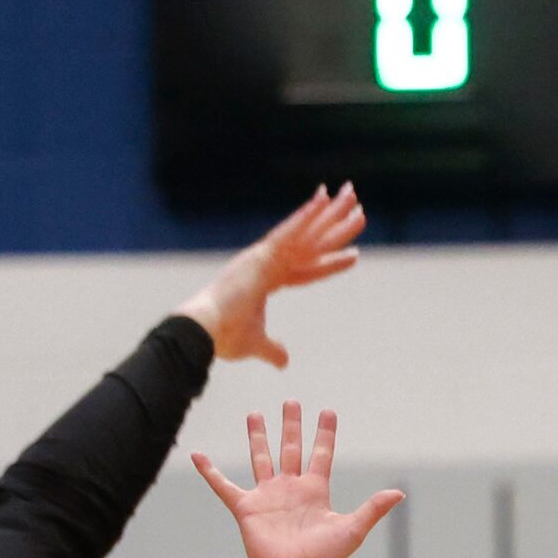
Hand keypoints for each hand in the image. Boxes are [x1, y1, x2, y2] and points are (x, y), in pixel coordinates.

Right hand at [177, 184, 366, 367]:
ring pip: (305, 233)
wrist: (201, 331)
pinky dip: (305, 217)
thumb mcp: (255, 343)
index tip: (354, 253)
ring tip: (352, 195)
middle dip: (334, 223)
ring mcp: (264, 257)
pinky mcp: (260, 257)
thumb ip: (271, 349)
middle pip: (311, 242)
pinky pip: (288, 233)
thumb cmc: (222, 336)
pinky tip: (323, 200)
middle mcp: (267, 263)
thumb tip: (284, 362)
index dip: (330, 262)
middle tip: (356, 202)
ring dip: (329, 214)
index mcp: (265, 279)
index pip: (307, 268)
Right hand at [192, 401, 403, 557]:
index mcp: (315, 491)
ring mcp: (267, 497)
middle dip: (292, 425)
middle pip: (291, 448)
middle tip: (291, 401)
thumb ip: (373, 508)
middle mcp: (291, 489)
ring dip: (258, 437)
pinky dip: (209, 472)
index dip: (325, 433)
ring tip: (254, 414)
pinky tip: (198, 456)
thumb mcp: (352, 529)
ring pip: (261, 458)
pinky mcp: (246, 508)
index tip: (328, 411)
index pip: (322, 454)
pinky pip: (223, 486)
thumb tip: (399, 493)